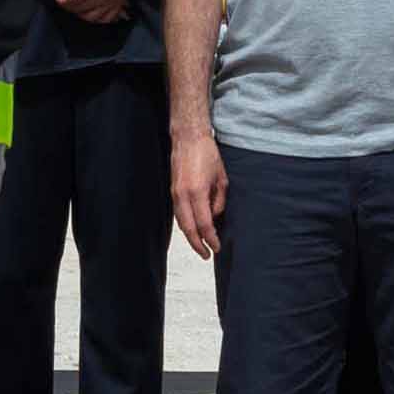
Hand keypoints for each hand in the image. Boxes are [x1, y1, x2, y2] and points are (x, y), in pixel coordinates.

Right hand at [171, 126, 228, 257]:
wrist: (187, 138)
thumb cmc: (207, 154)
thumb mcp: (221, 179)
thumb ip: (219, 201)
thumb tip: (215, 216)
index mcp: (197, 192)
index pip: (204, 224)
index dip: (210, 239)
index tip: (217, 247)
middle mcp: (183, 195)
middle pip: (189, 229)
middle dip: (198, 245)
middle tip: (207, 254)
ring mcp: (175, 193)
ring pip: (181, 223)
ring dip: (191, 236)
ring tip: (200, 245)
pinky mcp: (172, 191)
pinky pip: (178, 214)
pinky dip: (186, 225)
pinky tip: (193, 229)